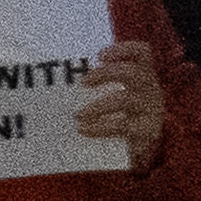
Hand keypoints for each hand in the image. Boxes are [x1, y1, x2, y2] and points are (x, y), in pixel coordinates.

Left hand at [70, 36, 166, 164]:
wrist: (141, 150)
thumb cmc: (120, 114)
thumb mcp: (115, 94)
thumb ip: (95, 82)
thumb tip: (50, 72)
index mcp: (142, 76)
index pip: (142, 53)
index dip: (123, 50)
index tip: (100, 56)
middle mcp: (150, 90)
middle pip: (133, 73)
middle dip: (105, 74)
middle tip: (84, 83)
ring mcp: (151, 111)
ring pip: (126, 99)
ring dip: (98, 105)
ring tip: (78, 114)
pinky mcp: (147, 132)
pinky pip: (123, 126)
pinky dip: (100, 127)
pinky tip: (84, 129)